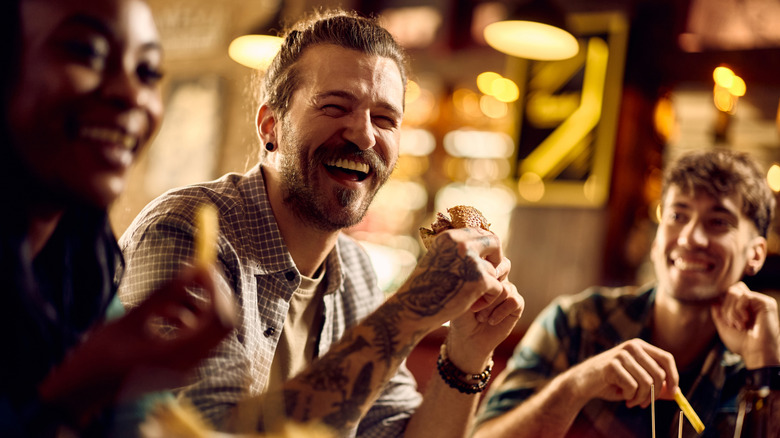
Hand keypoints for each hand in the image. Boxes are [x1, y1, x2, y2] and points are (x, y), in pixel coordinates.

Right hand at [39, 265, 235, 422]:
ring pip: (209, 330)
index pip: (218, 320)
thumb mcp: (130, 319)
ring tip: (165, 299)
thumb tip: (193, 268)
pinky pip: (196, 338)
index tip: (205, 268)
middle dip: (211, 296)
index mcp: (176, 355)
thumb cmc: (98, 357)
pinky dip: (187, 320)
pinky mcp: (181, 368)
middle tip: (194, 274)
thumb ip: (164, 294)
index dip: (217, 290)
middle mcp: (189, 366)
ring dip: (195, 308)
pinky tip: (161, 314)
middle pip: (221, 325)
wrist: (82, 391)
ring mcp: (187, 369)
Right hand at [393, 227, 505, 329]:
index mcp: (450, 237)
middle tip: (491, 275)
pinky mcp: (480, 280)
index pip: (480, 232)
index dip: (488, 246)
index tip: (487, 260)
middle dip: (497, 259)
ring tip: (473, 298)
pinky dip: (489, 299)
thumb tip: (481, 244)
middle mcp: (461, 244)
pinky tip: (475, 306)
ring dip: (488, 285)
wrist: (415, 309)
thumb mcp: (438, 260)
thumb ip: (457, 251)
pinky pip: (498, 287)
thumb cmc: (425, 288)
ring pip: (495, 270)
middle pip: (494, 242)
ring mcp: (471, 261)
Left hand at [448, 272, 523, 370]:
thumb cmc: (461, 315)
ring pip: (505, 289)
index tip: (474, 278)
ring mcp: (509, 291)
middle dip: (490, 282)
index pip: (493, 255)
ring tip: (480, 316)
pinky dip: (500, 312)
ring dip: (490, 304)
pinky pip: (513, 301)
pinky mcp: (516, 305)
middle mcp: (499, 279)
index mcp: (485, 272)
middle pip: (504, 267)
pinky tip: (490, 321)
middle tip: (478, 297)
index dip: (487, 264)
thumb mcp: (461, 296)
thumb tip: (480, 269)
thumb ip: (472, 281)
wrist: (468, 338)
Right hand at [563, 339, 677, 408]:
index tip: (675, 392)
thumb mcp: (636, 382)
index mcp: (640, 346)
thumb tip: (675, 393)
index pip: (666, 358)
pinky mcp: (612, 366)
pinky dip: (629, 396)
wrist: (583, 382)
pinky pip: (632, 387)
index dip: (674, 376)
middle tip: (644, 404)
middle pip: (658, 374)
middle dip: (654, 394)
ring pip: (647, 383)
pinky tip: (621, 395)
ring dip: (641, 398)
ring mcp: (621, 355)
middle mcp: (632, 347)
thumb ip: (655, 386)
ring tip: (631, 401)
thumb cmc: (611, 382)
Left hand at [711, 282, 779, 367]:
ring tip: (739, 325)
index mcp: (744, 307)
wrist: (755, 353)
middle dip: (726, 307)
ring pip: (735, 291)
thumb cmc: (741, 343)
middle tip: (732, 324)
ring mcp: (759, 301)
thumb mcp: (723, 326)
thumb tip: (714, 299)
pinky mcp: (766, 302)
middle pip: (731, 290)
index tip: (725, 319)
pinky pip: (744, 295)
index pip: (729, 292)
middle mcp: (752, 302)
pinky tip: (746, 321)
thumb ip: (718, 312)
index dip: (723, 302)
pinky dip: (739, 309)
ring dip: (731, 311)